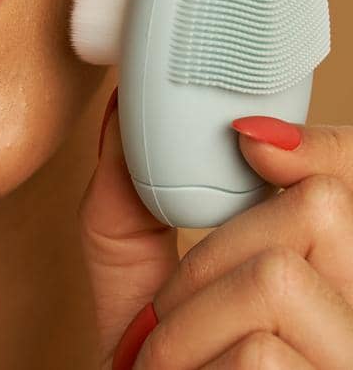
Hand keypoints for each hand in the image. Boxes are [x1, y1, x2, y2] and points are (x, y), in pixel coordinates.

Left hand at [80, 88, 352, 367]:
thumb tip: (122, 108)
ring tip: (172, 364)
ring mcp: (350, 358)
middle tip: (169, 316)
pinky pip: (259, 349)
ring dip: (188, 320)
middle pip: (321, 210)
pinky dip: (194, 365)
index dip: (323, 147)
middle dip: (210, 254)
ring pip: (278, 278)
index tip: (251, 140)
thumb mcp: (139, 285)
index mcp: (334, 280)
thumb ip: (131, 201)